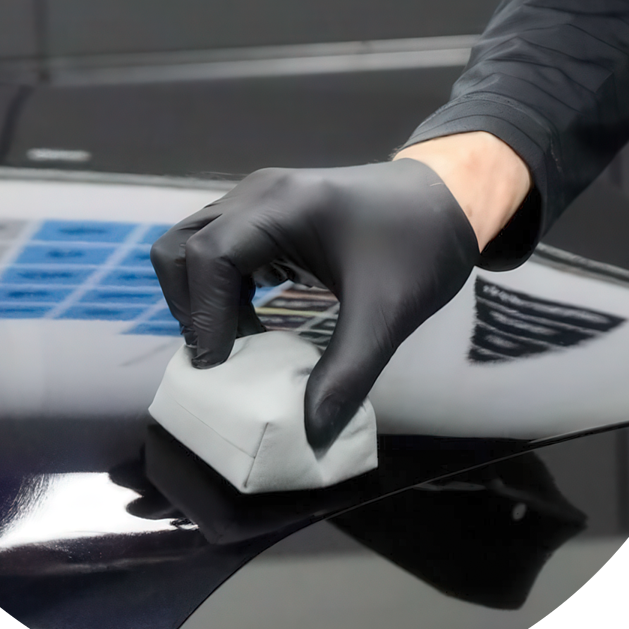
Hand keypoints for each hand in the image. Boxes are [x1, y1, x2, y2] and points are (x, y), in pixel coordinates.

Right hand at [151, 158, 481, 451]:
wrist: (447, 199)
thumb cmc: (422, 245)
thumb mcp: (388, 314)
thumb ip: (347, 374)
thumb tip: (310, 434)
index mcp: (282, 206)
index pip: (209, 256)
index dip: (203, 316)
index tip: (220, 367)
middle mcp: (258, 194)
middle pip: (181, 245)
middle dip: (187, 305)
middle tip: (219, 355)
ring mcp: (258, 199)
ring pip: (192, 245)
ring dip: (200, 298)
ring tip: (236, 344)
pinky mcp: (264, 213)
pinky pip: (217, 248)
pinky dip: (219, 289)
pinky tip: (252, 321)